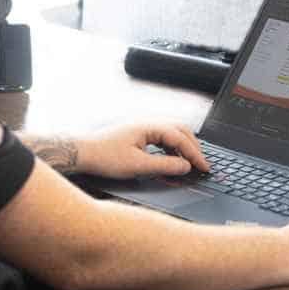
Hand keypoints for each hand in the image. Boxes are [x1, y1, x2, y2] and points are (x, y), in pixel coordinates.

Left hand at [77, 120, 208, 179]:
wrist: (83, 152)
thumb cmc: (105, 157)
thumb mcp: (137, 166)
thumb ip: (164, 166)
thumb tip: (185, 166)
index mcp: (149, 126)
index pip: (181, 137)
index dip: (195, 154)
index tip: (205, 167)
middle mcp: (147, 122)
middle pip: (180, 129)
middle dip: (194, 146)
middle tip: (202, 164)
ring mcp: (142, 126)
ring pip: (172, 131)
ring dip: (183, 145)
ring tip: (190, 163)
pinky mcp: (138, 132)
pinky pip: (162, 135)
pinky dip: (172, 146)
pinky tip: (172, 159)